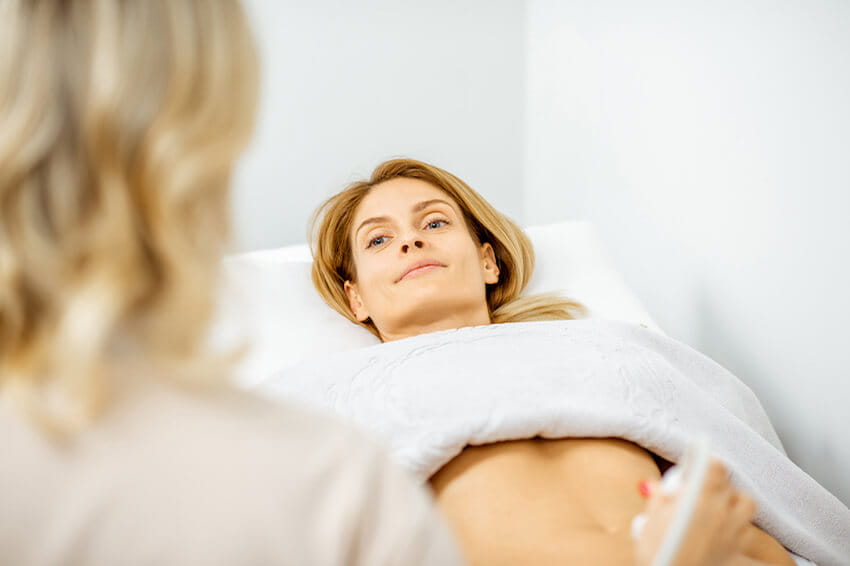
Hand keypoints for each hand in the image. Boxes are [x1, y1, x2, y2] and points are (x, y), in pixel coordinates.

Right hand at [634, 459, 755, 565]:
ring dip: (733, 500)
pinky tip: (723, 530)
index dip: (704, 459)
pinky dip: (738, 525)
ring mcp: (735, 533)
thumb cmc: (659, 556)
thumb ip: (658, 500)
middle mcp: (722, 513)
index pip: (713, 465)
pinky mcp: (740, 551)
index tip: (696, 458)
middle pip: (729, 483)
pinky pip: (747, 529)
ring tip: (717, 505)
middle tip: (698, 487)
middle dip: (715, 481)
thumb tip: (656, 487)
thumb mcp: (649, 524)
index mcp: (699, 499)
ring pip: (746, 503)